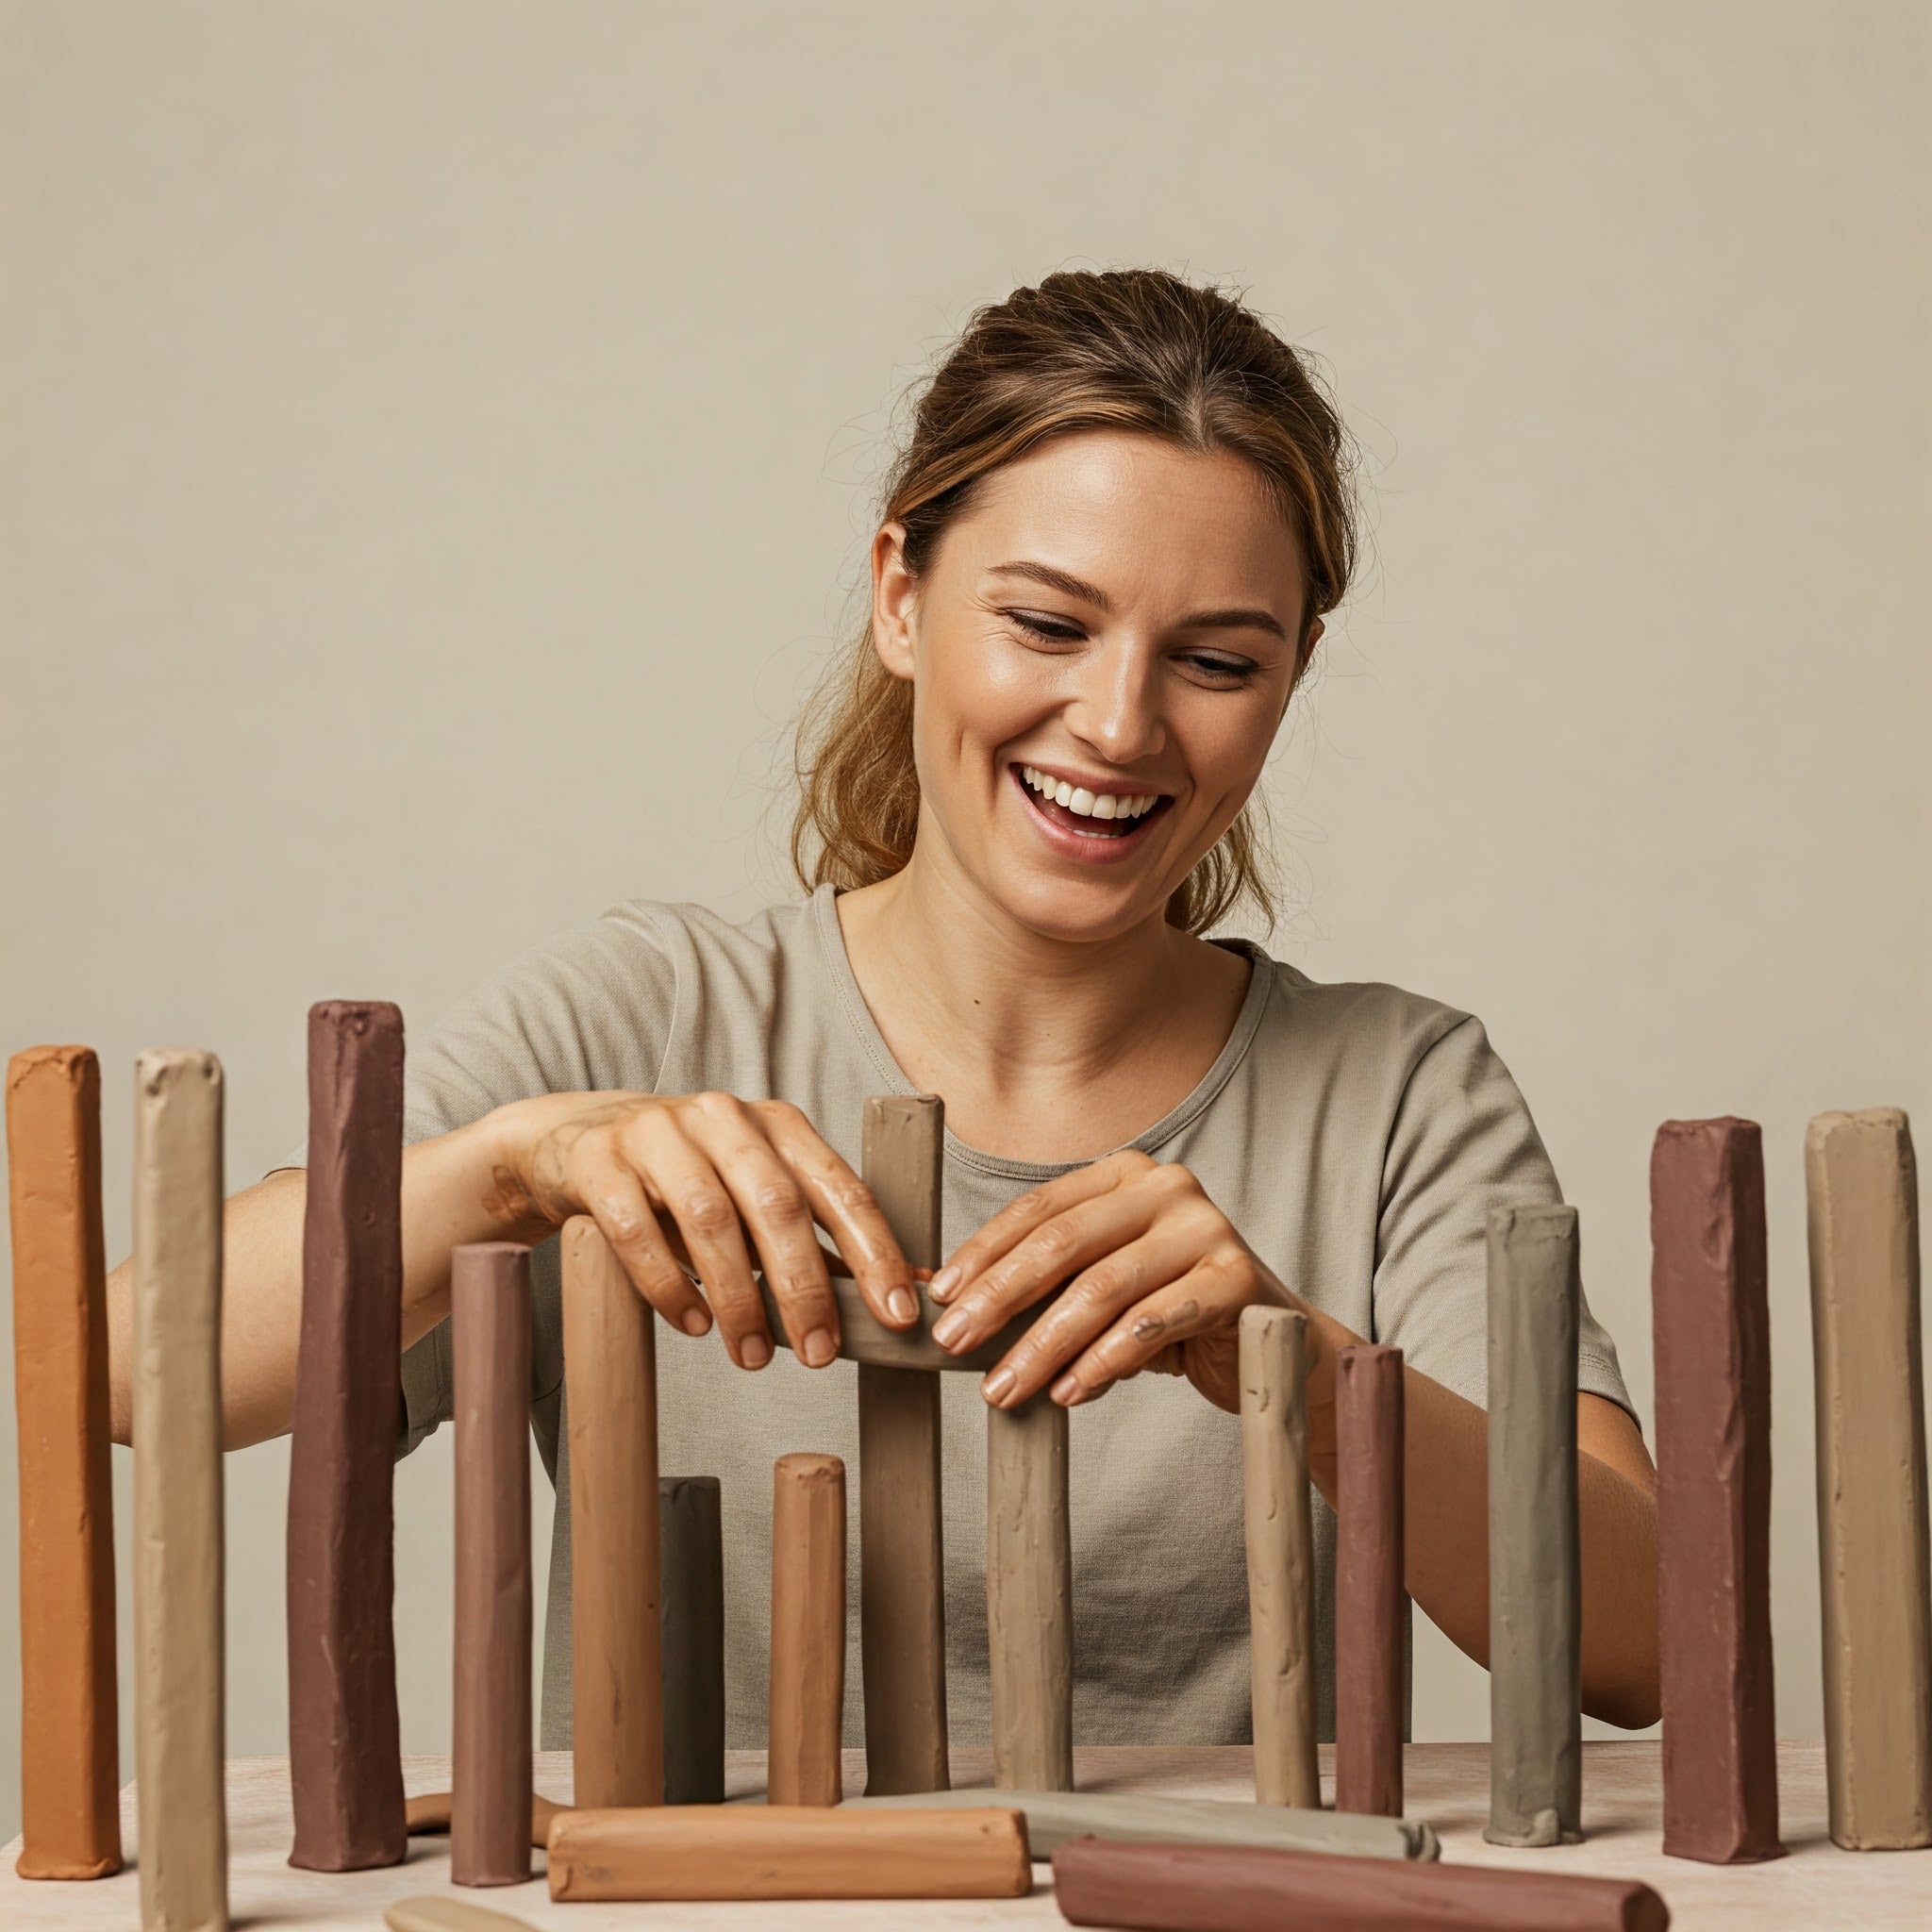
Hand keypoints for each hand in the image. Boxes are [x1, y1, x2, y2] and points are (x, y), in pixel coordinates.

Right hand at [485, 1090, 920, 1369]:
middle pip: (777, 1205)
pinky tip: (694, 1324)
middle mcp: (723, 1118)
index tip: (898, 1314)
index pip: (839, 1188)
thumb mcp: (754, 1194)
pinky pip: (636, 1229)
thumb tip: (897, 1295)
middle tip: (820, 1354)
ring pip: (710, 1219)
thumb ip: (814, 1237)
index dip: (874, 1251)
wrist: (577, 1141)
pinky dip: (669, 1283)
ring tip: (754, 1355)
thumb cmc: (689, 1177)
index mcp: (777, 1125)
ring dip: (739, 1297)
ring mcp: (658, 1133)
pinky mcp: (602, 1161)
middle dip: (805, 1287)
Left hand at [924, 1148, 1295, 1412]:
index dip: (983, 1253)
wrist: (1277, 1349)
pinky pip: (1151, 1324)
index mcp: (1125, 1174)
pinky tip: (1068, 1393)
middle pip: (1063, 1243)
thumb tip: (931, 1291)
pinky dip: (1102, 1363)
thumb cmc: (1170, 1315)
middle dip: (1000, 1298)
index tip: (940, 1299)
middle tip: (953, 1344)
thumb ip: (1033, 1285)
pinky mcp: (1235, 1277)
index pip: (1038, 1209)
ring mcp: (1206, 1227)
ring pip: (1102, 1289)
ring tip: (1004, 1388)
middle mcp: (1167, 1187)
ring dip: (1043, 1345)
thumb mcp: (1097, 1289)